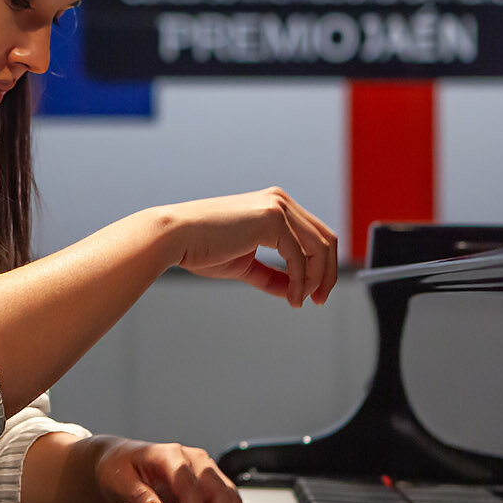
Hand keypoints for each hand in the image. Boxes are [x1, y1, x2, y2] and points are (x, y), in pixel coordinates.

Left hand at [93, 437, 242, 502]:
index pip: (189, 484)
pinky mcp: (210, 484)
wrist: (124, 462)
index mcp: (169, 454)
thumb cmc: (121, 469)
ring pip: (230, 499)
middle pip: (219, 491)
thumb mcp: (119, 483)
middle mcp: (193, 460)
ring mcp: (205, 471)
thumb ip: (138, 499)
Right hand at [158, 188, 338, 307]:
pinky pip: (299, 257)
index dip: (321, 266)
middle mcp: (280, 201)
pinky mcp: (272, 219)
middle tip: (318, 300)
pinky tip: (292, 298)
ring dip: (317, 279)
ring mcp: (278, 207)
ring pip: (320, 247)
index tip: (314, 293)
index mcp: (274, 206)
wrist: (175, 238)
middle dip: (327, 273)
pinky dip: (301, 281)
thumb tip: (294, 290)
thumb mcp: (244, 264)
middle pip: (326, 238)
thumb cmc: (201, 248)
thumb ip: (271, 274)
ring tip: (304, 300)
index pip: (314, 235)